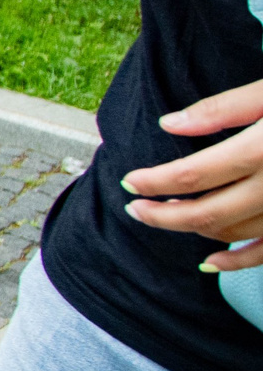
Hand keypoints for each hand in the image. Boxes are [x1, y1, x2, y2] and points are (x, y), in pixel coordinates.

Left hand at [126, 80, 262, 264]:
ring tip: (166, 218)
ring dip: (195, 231)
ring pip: (235, 232)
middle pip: (208, 212)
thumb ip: (223, 108)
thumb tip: (170, 124)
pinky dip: (239, 260)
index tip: (130, 181)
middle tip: (135, 208)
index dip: (156, 181)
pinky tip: (211, 262)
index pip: (195, 173)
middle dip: (164, 215)